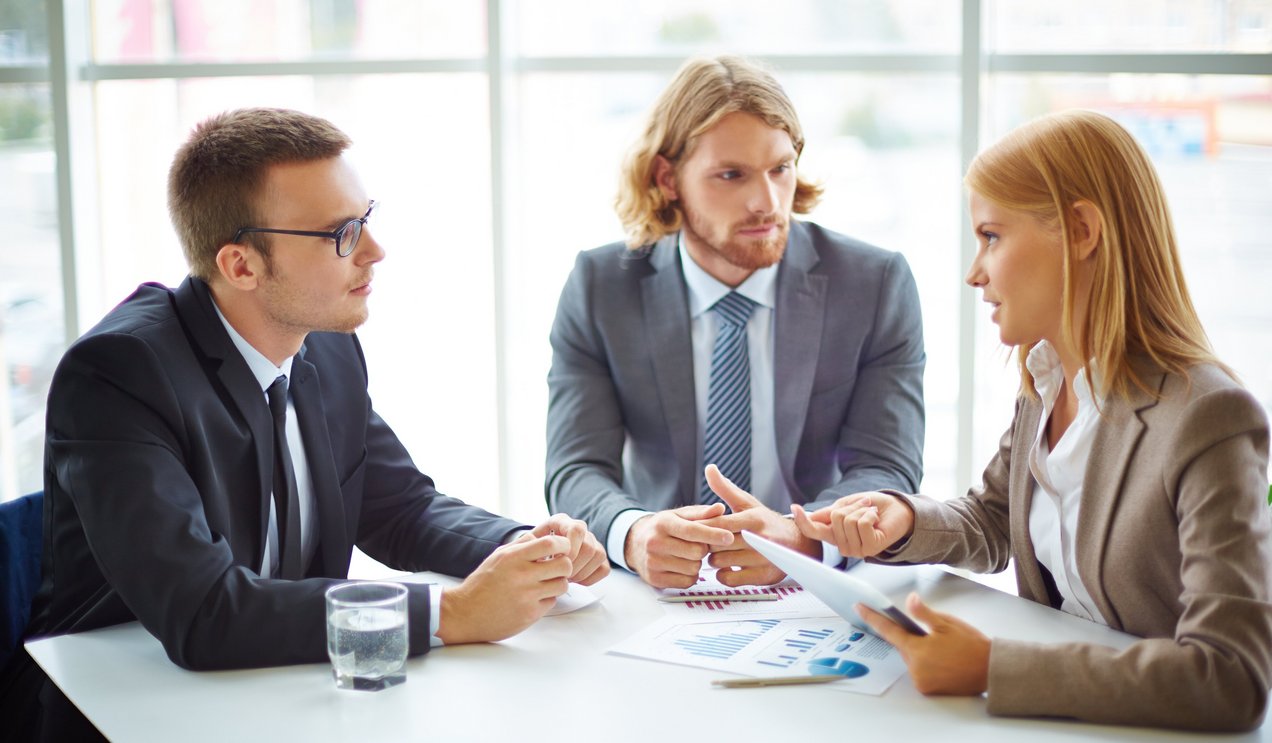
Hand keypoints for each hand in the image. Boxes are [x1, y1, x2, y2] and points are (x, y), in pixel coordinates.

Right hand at [436, 532, 572, 643]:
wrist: (465, 614)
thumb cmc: (482, 583)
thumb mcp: (498, 556)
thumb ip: (521, 545)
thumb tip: (541, 535)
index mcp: (513, 557)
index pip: (550, 544)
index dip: (562, 545)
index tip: (561, 549)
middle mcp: (522, 575)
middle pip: (564, 564)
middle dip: (564, 565)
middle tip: (556, 568)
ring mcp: (527, 596)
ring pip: (562, 584)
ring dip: (558, 583)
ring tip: (545, 583)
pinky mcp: (530, 614)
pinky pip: (552, 602)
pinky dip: (547, 599)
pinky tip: (534, 598)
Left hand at [521, 514, 609, 585]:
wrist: (532, 559)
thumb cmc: (527, 554)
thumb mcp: (523, 546)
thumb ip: (527, 543)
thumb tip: (533, 542)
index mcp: (560, 521)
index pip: (576, 530)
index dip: (570, 548)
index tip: (556, 562)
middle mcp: (578, 528)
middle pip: (590, 546)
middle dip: (575, 565)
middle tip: (560, 575)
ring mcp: (591, 542)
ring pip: (598, 555)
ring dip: (581, 572)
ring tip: (566, 578)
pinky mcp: (597, 558)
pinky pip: (604, 568)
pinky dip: (590, 578)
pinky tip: (576, 580)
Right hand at [625, 503, 733, 588]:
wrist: (635, 544)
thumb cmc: (663, 528)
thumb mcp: (680, 515)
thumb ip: (702, 513)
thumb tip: (720, 509)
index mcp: (663, 523)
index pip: (692, 530)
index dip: (713, 534)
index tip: (729, 537)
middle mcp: (654, 542)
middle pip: (696, 552)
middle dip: (703, 549)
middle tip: (698, 544)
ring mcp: (653, 562)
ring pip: (693, 569)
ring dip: (697, 563)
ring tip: (687, 555)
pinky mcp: (655, 579)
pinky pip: (686, 582)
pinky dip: (690, 576)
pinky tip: (682, 566)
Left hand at [699, 464, 819, 586]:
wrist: (797, 544)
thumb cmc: (766, 523)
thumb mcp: (748, 503)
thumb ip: (725, 488)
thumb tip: (709, 468)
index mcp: (753, 519)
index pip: (719, 523)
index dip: (704, 526)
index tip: (694, 527)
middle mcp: (759, 539)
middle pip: (716, 544)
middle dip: (709, 543)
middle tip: (708, 541)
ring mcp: (761, 559)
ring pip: (720, 562)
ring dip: (715, 559)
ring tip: (720, 552)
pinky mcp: (761, 577)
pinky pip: (728, 579)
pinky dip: (723, 574)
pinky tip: (728, 566)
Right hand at [790, 491, 913, 558]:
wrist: (897, 511)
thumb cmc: (872, 508)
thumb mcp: (847, 505)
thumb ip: (829, 513)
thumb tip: (809, 515)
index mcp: (834, 534)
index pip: (813, 530)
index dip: (803, 520)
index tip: (794, 508)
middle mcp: (843, 545)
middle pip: (834, 517)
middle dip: (850, 505)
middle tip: (863, 506)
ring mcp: (856, 549)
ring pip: (848, 520)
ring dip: (862, 509)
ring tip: (871, 513)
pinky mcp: (870, 548)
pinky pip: (862, 523)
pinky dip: (870, 514)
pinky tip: (876, 519)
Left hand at [858, 593, 989, 695]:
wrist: (991, 670)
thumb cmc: (972, 646)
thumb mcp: (947, 624)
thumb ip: (923, 613)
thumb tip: (910, 600)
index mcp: (917, 649)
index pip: (888, 630)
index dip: (872, 617)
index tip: (859, 607)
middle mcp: (915, 668)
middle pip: (902, 646)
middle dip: (909, 637)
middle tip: (929, 634)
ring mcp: (921, 680)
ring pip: (910, 659)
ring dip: (918, 651)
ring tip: (941, 648)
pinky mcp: (928, 689)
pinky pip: (918, 671)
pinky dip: (924, 663)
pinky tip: (941, 660)